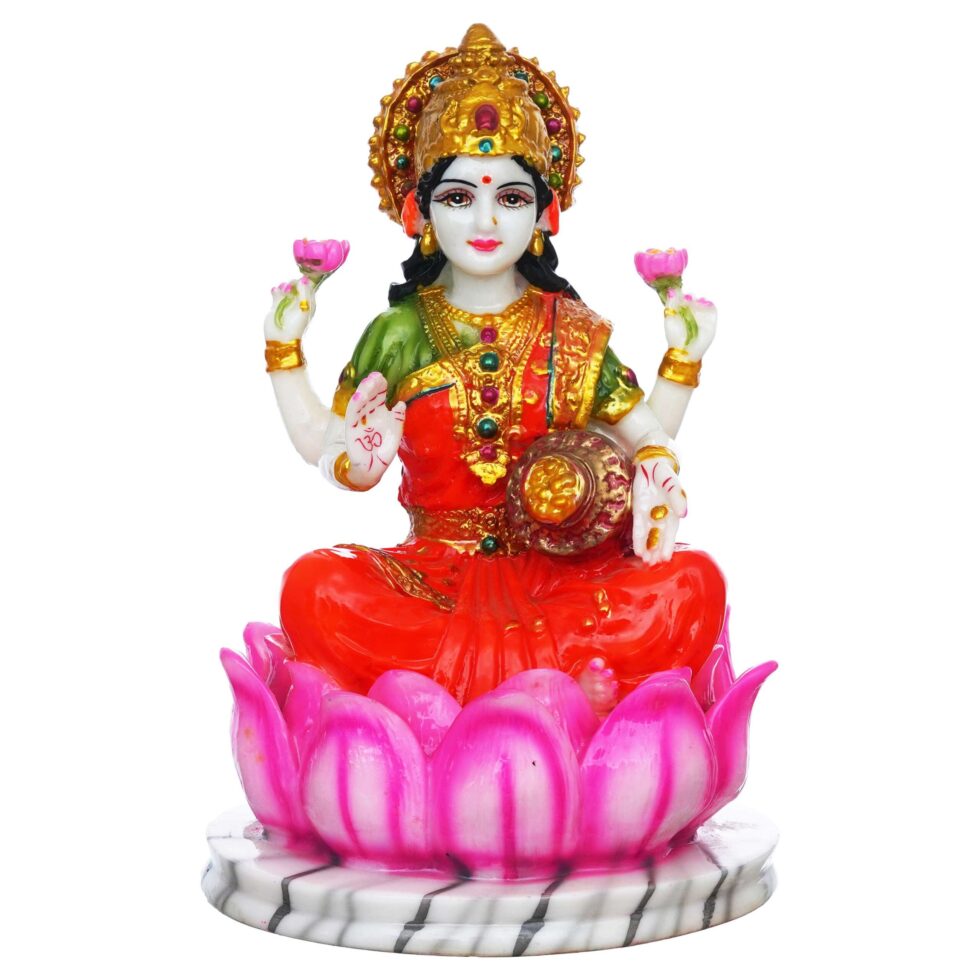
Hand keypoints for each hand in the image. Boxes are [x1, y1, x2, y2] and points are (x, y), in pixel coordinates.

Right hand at [264, 276, 315, 342]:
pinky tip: (274, 292)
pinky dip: (275, 290)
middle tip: (289, 288)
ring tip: (282, 292)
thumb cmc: (296, 326)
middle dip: (293, 283)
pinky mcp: (276, 304)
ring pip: (286, 287)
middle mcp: (299, 302)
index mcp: (309, 303)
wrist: (281, 338)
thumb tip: (303, 279)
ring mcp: (287, 302)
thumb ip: (305, 293)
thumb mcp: (305, 309)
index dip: (304, 282)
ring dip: (284, 286)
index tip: (299, 283)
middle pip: (297, 284)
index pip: (309, 286)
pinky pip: (276, 291)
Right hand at [343, 372, 405, 486]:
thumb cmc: (383, 451)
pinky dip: (355, 407)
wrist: (371, 469)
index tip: (381, 377)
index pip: (378, 396)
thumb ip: (398, 418)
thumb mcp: (395, 433)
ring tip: (368, 383)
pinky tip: (358, 397)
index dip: (380, 386)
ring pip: (360, 404)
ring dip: (364, 393)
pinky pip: (352, 416)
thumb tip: (401, 404)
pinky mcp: (352, 430)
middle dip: (372, 386)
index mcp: (379, 413)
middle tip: (375, 376)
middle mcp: (368, 414)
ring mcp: (359, 421)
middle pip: (369, 396)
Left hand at [631, 455, 687, 565]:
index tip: (666, 558)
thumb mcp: (673, 484)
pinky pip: (637, 527)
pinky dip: (637, 538)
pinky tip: (637, 550)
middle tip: (653, 565)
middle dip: (656, 551)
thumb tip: (684, 514)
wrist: (650, 464)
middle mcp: (661, 517)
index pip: (671, 533)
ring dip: (647, 548)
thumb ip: (678, 498)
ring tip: (645, 561)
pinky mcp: (637, 511)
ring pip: (648, 536)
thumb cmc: (665, 475)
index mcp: (673, 512)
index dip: (668, 545)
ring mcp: (649, 515)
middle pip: (659, 537)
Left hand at [663, 289, 716, 361]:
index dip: (681, 294)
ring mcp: (702, 314)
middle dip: (690, 297)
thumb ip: (671, 304)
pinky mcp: (711, 319)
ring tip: (695, 302)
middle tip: (687, 298)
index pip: (682, 296)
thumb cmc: (674, 336)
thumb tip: (670, 289)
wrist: (684, 350)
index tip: (678, 295)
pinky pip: (712, 308)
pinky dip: (708, 304)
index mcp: (681, 308)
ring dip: (699, 300)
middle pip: (693, 298)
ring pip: (702, 301)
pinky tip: (704, 303)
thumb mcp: (669, 319)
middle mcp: (692, 309)